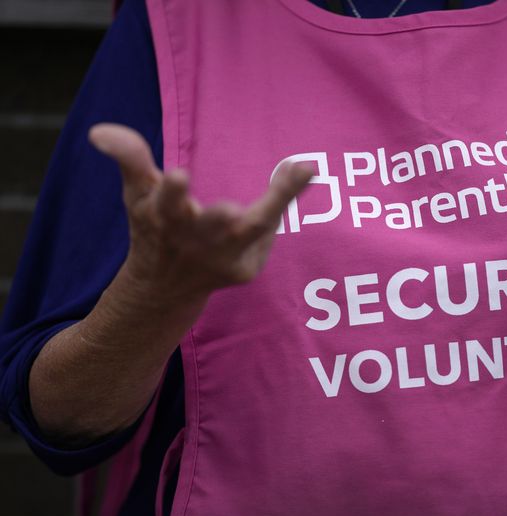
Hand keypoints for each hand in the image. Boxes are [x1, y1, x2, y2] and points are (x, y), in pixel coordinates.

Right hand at [89, 123, 312, 305]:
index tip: (177, 175)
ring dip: (279, 200)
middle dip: (221, 218)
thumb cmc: (154, 227)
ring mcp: (223, 259)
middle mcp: (194, 242)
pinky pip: (267, 234)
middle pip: (212, 227)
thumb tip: (99, 132)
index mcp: (162, 219)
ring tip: (302, 170)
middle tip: (234, 208)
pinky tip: (298, 176)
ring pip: (255, 229)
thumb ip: (128, 159)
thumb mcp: (137, 193)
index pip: (164, 203)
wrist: (166, 288)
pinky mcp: (245, 269)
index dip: (170, 192)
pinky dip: (282, 203)